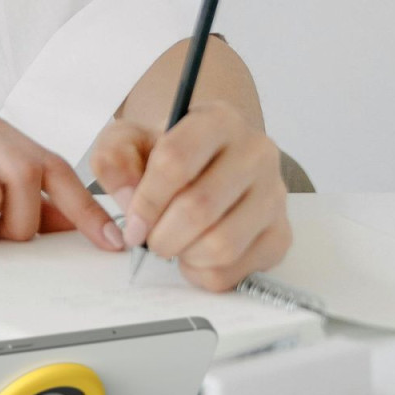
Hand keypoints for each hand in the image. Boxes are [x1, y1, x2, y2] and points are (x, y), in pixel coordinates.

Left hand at [90, 100, 290, 290]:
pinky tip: (195, 256)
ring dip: (184, 255)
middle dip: (162, 236)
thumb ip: (114, 160)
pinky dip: (204, 274)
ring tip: (173, 244)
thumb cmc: (168, 156)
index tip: (132, 224)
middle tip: (149, 240)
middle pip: (199, 208)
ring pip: (221, 245)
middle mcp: (256, 152)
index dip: (146, 200)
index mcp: (217, 121)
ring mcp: (274, 195)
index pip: (176, 160)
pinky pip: (236, 271)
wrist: (208, 166)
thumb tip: (128, 200)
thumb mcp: (130, 143)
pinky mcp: (280, 234)